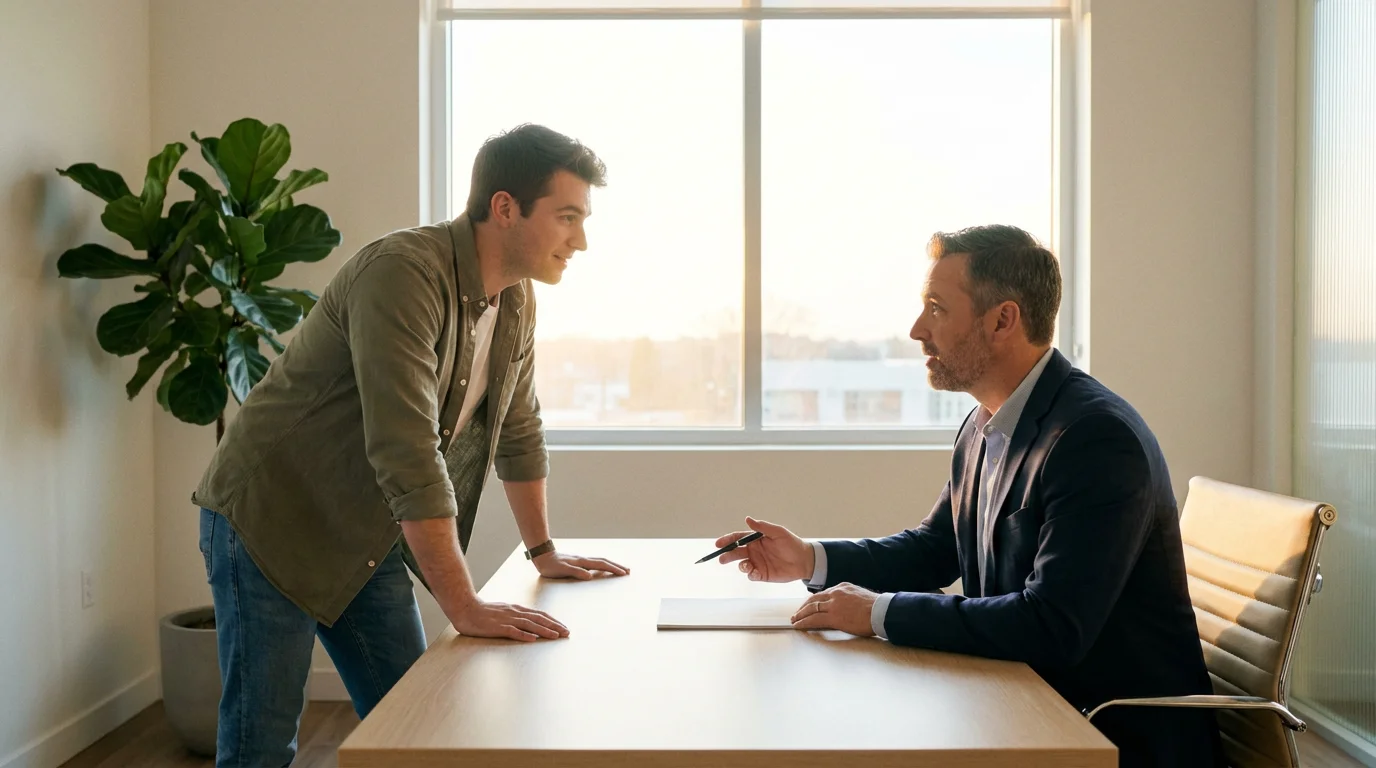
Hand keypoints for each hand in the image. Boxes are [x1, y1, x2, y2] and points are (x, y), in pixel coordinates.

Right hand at [448, 598, 569, 641]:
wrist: (465, 608)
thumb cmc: (483, 612)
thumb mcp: (503, 611)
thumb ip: (516, 617)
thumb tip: (529, 625)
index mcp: (516, 609)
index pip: (539, 614)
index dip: (552, 620)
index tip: (563, 627)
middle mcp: (514, 612)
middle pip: (538, 619)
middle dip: (554, 626)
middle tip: (567, 633)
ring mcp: (506, 619)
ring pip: (529, 625)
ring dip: (544, 630)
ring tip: (556, 636)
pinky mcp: (497, 627)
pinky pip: (513, 631)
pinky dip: (524, 635)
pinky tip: (533, 639)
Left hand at [533, 551, 630, 580]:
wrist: (542, 556)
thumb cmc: (550, 566)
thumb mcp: (562, 570)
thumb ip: (576, 572)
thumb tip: (590, 576)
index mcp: (582, 562)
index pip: (601, 565)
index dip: (613, 569)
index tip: (624, 573)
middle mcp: (584, 560)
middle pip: (604, 561)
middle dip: (616, 566)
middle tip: (628, 571)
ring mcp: (581, 560)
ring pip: (600, 561)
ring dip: (611, 565)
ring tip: (620, 569)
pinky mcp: (578, 562)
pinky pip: (594, 563)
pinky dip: (603, 565)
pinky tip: (603, 569)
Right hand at [715, 517, 814, 582]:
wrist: (804, 560)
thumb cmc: (791, 543)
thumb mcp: (778, 532)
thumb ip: (762, 527)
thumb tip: (747, 519)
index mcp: (756, 539)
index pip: (738, 538)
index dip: (727, 540)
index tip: (719, 543)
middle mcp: (754, 551)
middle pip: (736, 552)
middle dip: (727, 555)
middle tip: (722, 558)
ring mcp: (757, 563)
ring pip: (742, 564)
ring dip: (740, 565)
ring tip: (746, 565)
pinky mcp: (762, 574)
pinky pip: (751, 575)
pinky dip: (751, 574)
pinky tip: (755, 572)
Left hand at [791, 582, 878, 636]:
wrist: (882, 612)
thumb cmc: (876, 608)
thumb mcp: (860, 597)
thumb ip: (849, 600)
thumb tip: (844, 608)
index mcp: (843, 587)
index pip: (823, 593)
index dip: (813, 601)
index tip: (808, 605)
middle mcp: (836, 593)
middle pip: (814, 599)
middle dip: (803, 607)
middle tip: (797, 613)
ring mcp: (834, 604)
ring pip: (811, 608)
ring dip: (801, 615)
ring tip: (794, 620)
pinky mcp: (834, 617)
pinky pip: (814, 619)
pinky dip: (804, 622)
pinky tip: (799, 625)